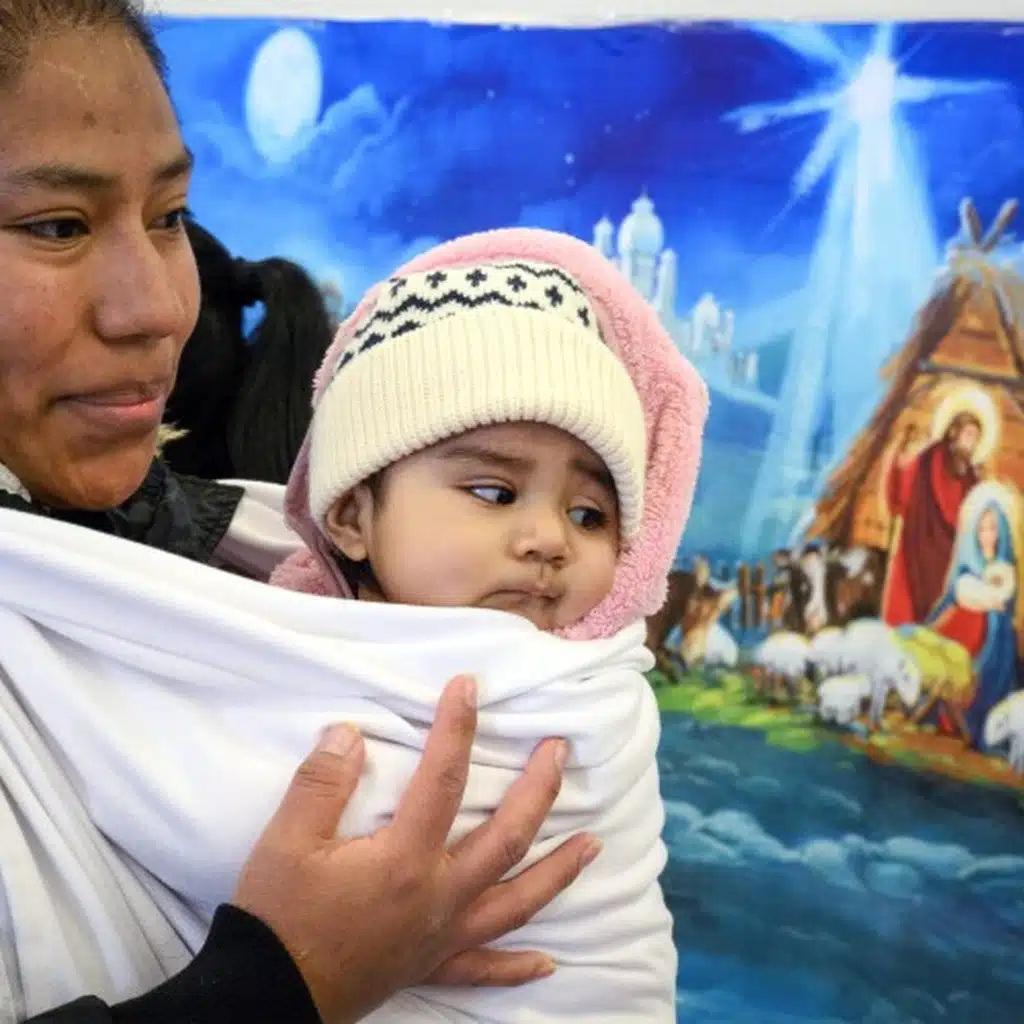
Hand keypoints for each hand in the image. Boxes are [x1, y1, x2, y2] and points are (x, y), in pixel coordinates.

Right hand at [232, 675, 600, 1022]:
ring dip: (558, 872)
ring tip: (594, 844)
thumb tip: (350, 733)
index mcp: (403, 860)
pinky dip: (519, 967)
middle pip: (507, 838)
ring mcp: (441, 936)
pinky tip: (547, 963)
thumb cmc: (278, 916)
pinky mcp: (431, 967)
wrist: (267, 996)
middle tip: (561, 750)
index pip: (443, 780)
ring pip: (517, 903)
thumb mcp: (285, 841)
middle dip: (539, 791)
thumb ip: (321, 783)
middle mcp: (438, 897)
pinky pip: (485, 969)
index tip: (470, 686)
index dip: (458, 728)